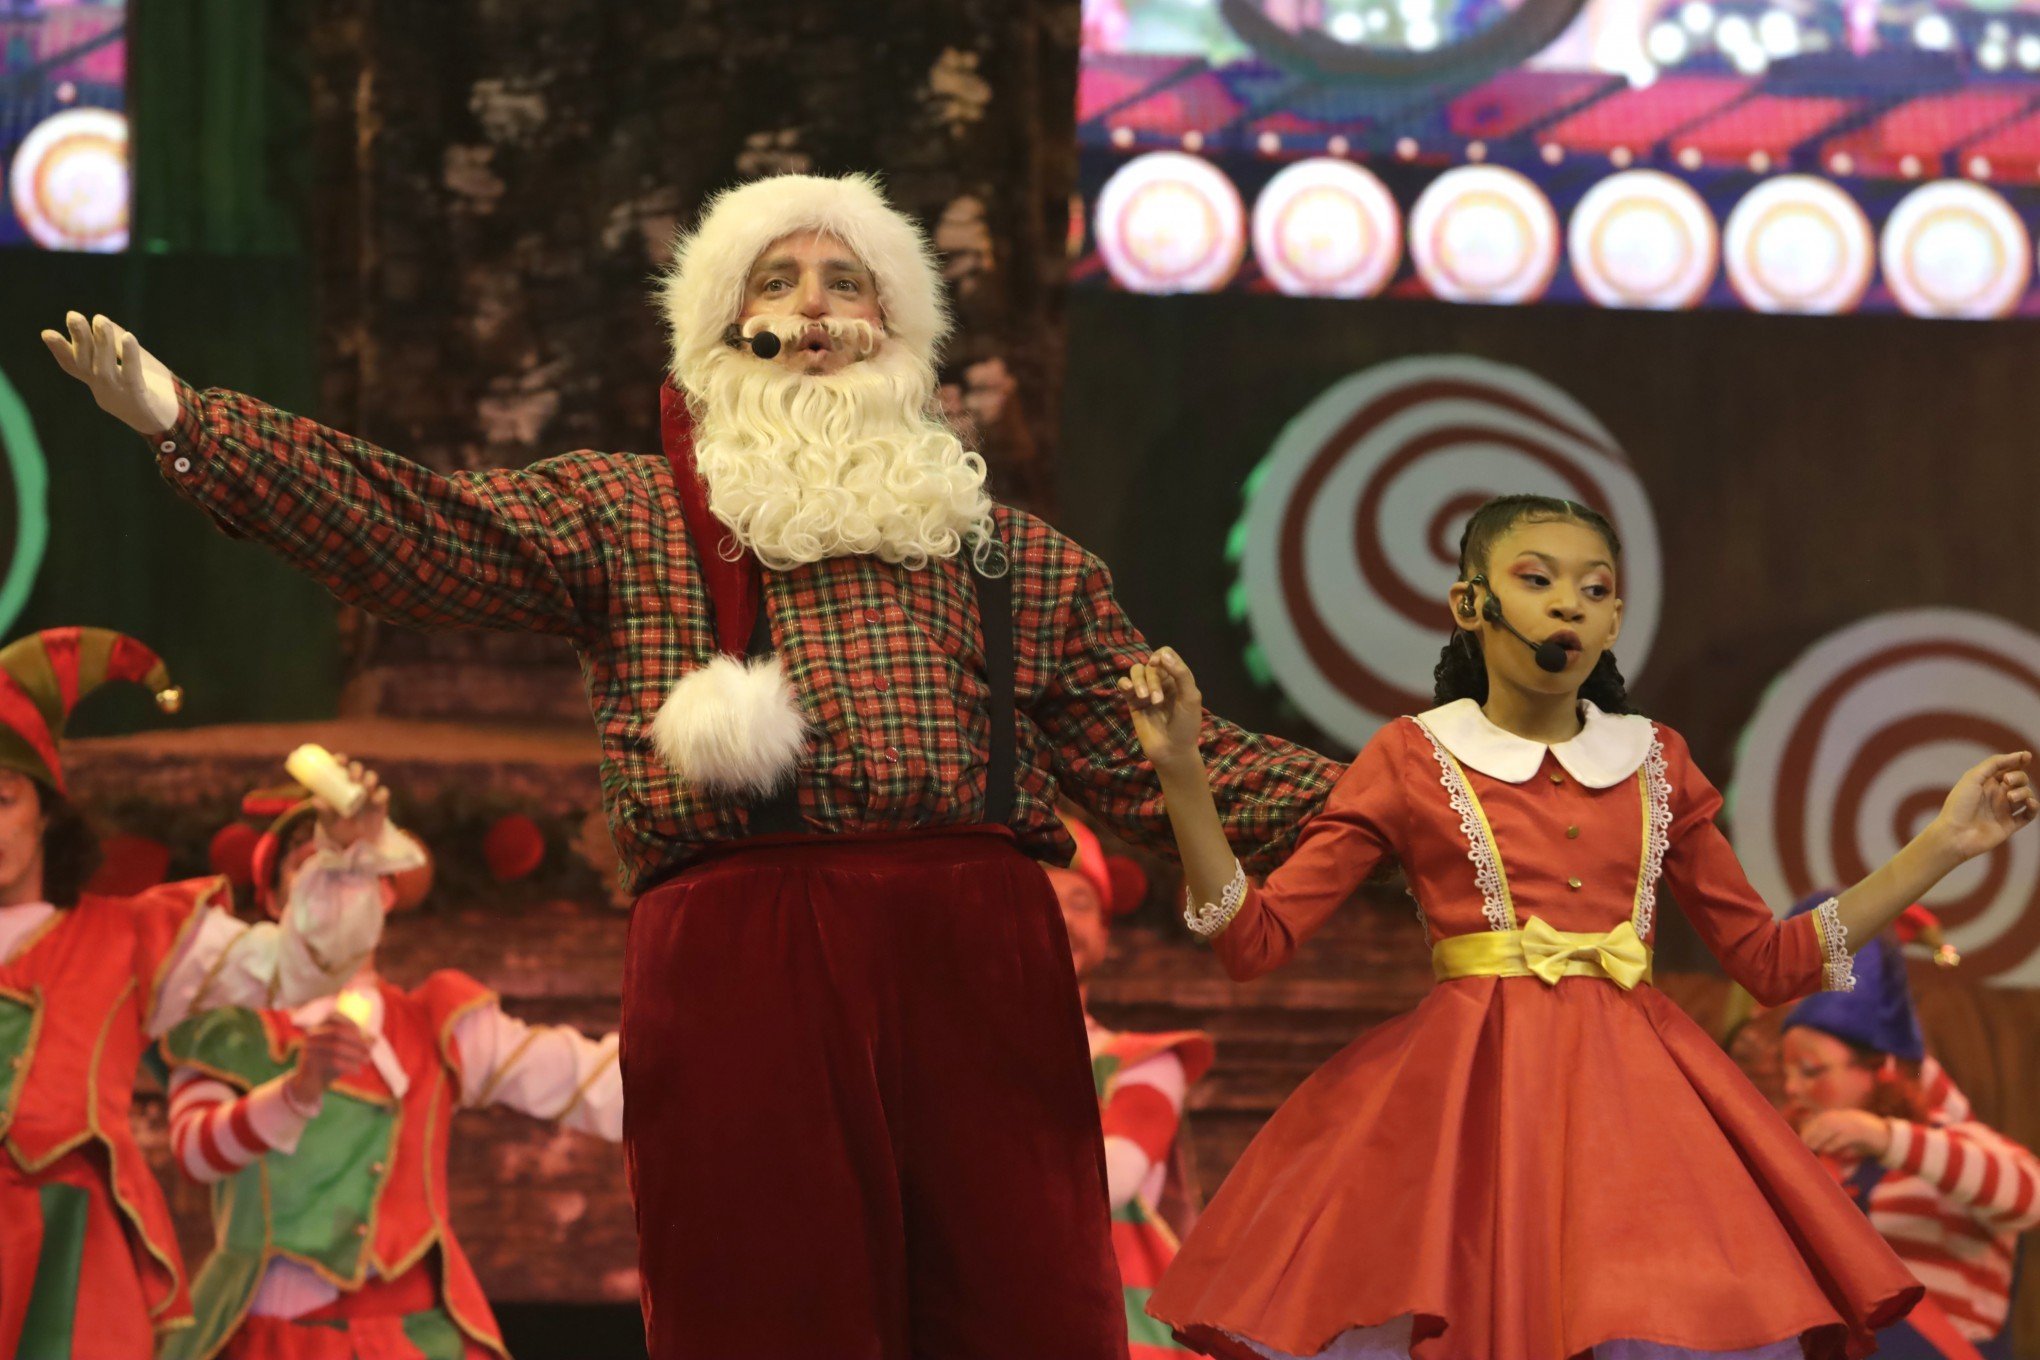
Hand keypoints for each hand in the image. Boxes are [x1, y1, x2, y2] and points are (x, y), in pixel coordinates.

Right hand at [39, 312, 181, 434]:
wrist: (175, 422)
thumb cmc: (153, 390)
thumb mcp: (136, 363)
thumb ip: (119, 345)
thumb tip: (103, 321)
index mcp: (99, 381)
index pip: (74, 366)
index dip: (60, 351)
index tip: (46, 333)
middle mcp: (104, 389)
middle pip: (86, 363)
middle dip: (79, 339)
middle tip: (73, 316)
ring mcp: (120, 394)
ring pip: (105, 368)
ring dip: (102, 343)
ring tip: (100, 320)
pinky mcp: (139, 397)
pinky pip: (132, 374)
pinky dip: (128, 355)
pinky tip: (128, 337)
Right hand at [284, 1014, 371, 1106]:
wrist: (309, 1088)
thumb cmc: (328, 1068)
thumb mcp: (344, 1055)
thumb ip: (356, 1046)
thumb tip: (375, 1039)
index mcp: (318, 1030)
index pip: (334, 1018)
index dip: (350, 1023)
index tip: (364, 1035)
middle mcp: (311, 1037)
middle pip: (337, 1032)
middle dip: (357, 1041)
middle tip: (370, 1051)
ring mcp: (308, 1049)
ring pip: (336, 1047)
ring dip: (355, 1054)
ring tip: (367, 1061)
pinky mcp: (309, 1063)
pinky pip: (332, 1062)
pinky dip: (348, 1066)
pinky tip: (358, 1071)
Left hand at [314, 755, 388, 850]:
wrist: (355, 844)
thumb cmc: (338, 830)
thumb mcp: (328, 823)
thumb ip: (323, 812)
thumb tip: (315, 800)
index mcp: (339, 785)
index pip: (340, 766)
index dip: (340, 759)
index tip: (339, 761)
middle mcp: (354, 785)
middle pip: (357, 769)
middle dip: (356, 769)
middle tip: (353, 778)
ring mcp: (368, 793)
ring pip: (371, 777)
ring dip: (369, 778)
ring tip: (365, 787)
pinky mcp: (381, 802)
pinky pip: (383, 793)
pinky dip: (381, 794)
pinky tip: (376, 800)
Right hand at [1118, 648, 1201, 775]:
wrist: (1172, 751)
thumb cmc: (1186, 726)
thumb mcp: (1191, 698)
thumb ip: (1181, 674)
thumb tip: (1162, 655)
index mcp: (1178, 678)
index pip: (1166, 654)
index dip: (1161, 656)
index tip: (1158, 665)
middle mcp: (1162, 682)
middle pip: (1150, 665)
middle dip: (1152, 679)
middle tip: (1158, 701)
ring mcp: (1146, 691)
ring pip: (1136, 672)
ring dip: (1139, 681)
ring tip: (1144, 698)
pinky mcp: (1133, 702)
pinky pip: (1124, 685)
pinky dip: (1125, 684)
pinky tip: (1129, 690)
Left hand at [1798, 1108, 1891, 1158]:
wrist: (1891, 1139)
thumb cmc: (1867, 1141)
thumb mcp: (1849, 1137)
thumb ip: (1835, 1140)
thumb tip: (1820, 1148)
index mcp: (1842, 1116)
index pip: (1820, 1120)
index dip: (1809, 1129)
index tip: (1801, 1140)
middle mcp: (1846, 1116)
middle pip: (1823, 1122)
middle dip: (1811, 1133)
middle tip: (1804, 1146)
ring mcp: (1853, 1122)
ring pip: (1831, 1127)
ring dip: (1819, 1138)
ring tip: (1812, 1148)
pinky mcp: (1861, 1131)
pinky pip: (1844, 1136)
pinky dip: (1834, 1143)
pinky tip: (1827, 1150)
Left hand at [1928, 751, 2036, 863]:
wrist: (1955, 834)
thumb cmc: (1959, 805)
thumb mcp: (1973, 777)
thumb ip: (1995, 764)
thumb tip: (2020, 755)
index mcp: (1985, 782)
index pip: (2007, 768)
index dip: (2018, 760)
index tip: (2026, 756)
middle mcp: (1996, 795)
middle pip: (2019, 780)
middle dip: (2018, 776)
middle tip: (2007, 781)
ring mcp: (2004, 810)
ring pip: (2026, 795)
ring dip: (2024, 792)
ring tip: (2010, 798)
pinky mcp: (2010, 825)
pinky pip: (2029, 814)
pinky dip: (2033, 807)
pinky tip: (2029, 803)